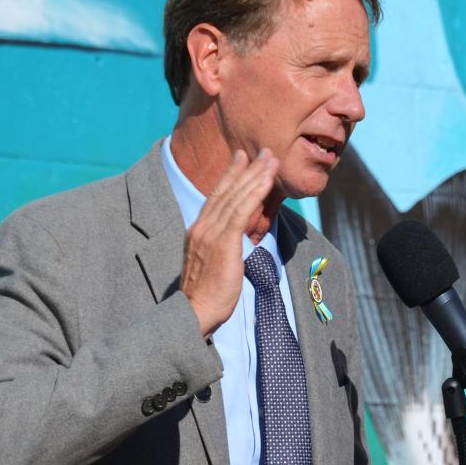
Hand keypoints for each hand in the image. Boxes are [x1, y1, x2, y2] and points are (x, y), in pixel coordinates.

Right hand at [181, 148, 281, 336]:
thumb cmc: (205, 297)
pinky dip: (255, 192)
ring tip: (271, 159)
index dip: (230, 176)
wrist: (194, 312)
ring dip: (255, 175)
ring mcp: (211, 234)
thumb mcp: (211, 265)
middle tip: (263, 152)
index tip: (242, 159)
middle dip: (246, 169)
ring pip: (236, 197)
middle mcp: (202, 227)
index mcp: (197, 231)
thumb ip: (219, 249)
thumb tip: (231, 243)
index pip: (216, 198)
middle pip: (227, 191)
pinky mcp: (223, 243)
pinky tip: (267, 180)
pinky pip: (242, 211)